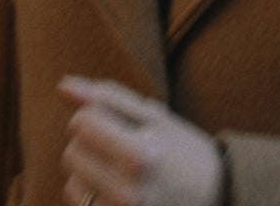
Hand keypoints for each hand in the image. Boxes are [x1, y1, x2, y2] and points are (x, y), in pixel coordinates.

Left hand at [59, 77, 225, 205]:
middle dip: (89, 144)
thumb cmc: (184, 151)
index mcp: (140, 156)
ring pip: (72, 183)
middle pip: (72, 153)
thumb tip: (62, 86)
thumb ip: (107, 97)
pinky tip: (116, 190)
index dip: (96, 116)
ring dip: (88, 172)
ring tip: (120, 171)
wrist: (216, 198)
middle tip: (121, 146)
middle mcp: (128, 192)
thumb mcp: (154, 116)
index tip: (119, 123)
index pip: (81, 122)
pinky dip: (91, 195)